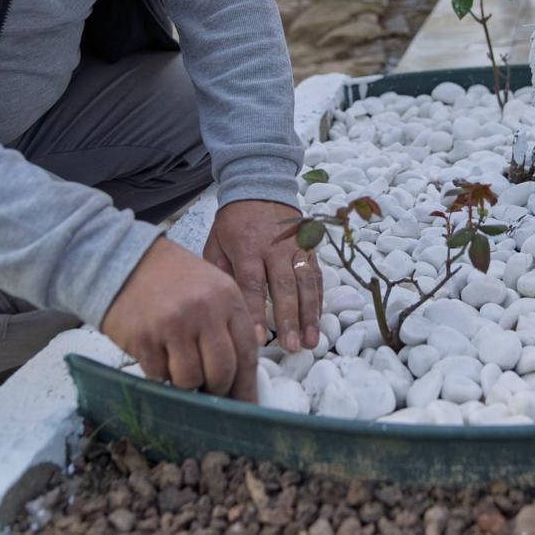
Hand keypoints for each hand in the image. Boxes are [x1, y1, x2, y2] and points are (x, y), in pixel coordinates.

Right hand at [100, 238, 257, 400]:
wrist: (125, 259)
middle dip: (216, 390)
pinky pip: (159, 375)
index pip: (247, 352)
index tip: (245, 408)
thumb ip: (228, 326)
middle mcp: (204, 310)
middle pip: (221, 372)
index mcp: (228, 298)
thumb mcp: (212, 290)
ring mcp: (173, 324)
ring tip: (175, 363)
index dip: (246, 386)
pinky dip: (159, 373)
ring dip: (184, 382)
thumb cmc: (173, 279)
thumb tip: (239, 377)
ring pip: (190, 380)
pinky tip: (155, 353)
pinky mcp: (144, 338)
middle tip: (207, 391)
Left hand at [204, 200, 321, 351]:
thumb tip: (226, 308)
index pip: (252, 285)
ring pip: (306, 283)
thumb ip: (221, 274)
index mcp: (247, 248)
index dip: (256, 314)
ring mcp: (296, 247)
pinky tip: (318, 320)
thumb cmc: (233, 223)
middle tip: (291, 347)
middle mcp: (275, 248)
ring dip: (310, 314)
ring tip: (311, 341)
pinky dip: (318, 299)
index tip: (259, 340)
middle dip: (289, 319)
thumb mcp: (216, 243)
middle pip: (284, 287)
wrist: (259, 186)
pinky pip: (316, 275)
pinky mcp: (310, 247)